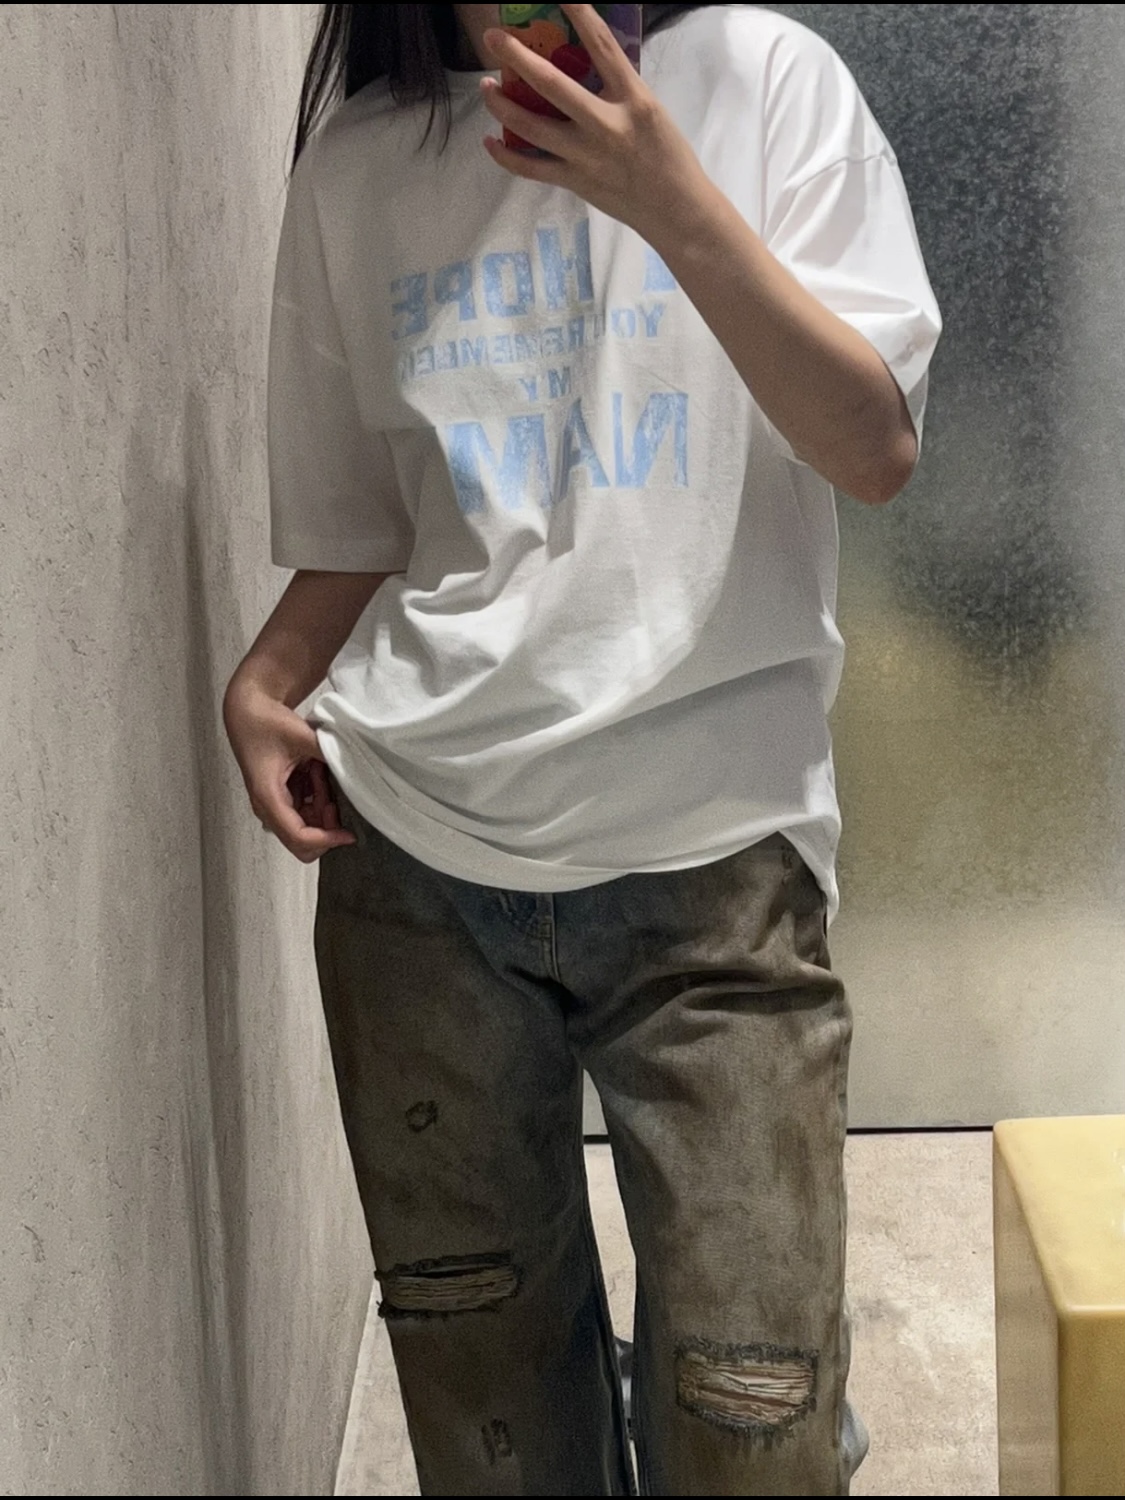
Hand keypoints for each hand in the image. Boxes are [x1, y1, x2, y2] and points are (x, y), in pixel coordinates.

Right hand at [222, 677, 354, 863]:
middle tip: (333, 796)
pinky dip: (316, 798)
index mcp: (268, 797)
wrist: (248, 711)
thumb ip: (330, 755)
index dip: (327, 840)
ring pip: (305, 827)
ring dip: (321, 807)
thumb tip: (357, 771)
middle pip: (301, 842)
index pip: (299, 836)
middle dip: (325, 826)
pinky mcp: (279, 798)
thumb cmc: (266, 723)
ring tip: (320, 772)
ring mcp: (272, 804)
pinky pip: (304, 811)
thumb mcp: (302, 736)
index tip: (349, 834)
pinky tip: (315, 772)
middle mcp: (267, 807)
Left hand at [480, 4, 705, 241]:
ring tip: (486, 87)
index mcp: (633, 99)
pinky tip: (491, 140)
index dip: (579, 13)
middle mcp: (606, 124)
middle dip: (516, 56)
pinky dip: (505, 155)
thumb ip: (618, 89)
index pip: (603, 45)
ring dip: (501, 104)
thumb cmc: (668, 157)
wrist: (675, 210)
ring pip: (530, 126)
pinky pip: (530, 168)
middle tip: (493, 38)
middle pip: (551, 83)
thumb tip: (584, 66)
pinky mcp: (575, 182)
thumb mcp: (650, 111)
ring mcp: (586, 155)